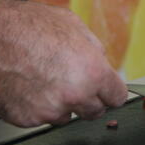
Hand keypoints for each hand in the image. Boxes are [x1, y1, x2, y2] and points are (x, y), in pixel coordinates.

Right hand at [0, 0, 126, 127]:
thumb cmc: (27, 26)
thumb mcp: (74, 26)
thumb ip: (95, 49)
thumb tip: (103, 63)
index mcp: (93, 72)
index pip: (117, 97)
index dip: (111, 91)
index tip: (107, 90)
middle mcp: (74, 95)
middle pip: (96, 111)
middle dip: (90, 99)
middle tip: (76, 83)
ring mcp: (50, 109)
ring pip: (68, 116)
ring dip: (63, 104)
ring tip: (46, 80)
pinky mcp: (27, 118)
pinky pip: (42, 117)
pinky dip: (39, 107)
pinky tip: (30, 86)